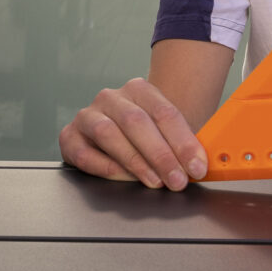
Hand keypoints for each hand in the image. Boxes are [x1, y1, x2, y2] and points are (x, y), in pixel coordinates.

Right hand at [59, 78, 207, 189]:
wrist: (116, 131)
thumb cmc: (147, 135)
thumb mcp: (167, 133)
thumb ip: (183, 145)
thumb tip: (202, 166)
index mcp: (138, 89)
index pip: (164, 113)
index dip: (183, 142)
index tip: (196, 167)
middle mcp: (110, 98)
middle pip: (136, 122)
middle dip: (160, 155)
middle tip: (176, 179)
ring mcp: (87, 115)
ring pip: (108, 133)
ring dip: (134, 161)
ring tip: (154, 181)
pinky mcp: (69, 136)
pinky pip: (83, 152)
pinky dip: (103, 166)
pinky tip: (121, 177)